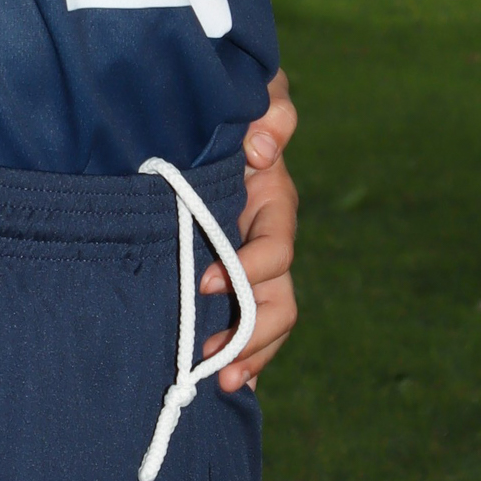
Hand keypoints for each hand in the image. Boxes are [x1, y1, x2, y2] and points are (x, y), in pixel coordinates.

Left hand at [203, 67, 298, 392]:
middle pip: (280, 300)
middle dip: (254, 335)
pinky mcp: (234, 275)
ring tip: (221, 382)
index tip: (201, 282)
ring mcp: (253, 261)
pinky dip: (243, 355)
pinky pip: (250, 322)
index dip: (247, 270)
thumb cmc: (236, 106)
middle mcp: (269, 238)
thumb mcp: (256, 96)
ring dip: (251, 354)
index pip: (276, 249)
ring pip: (270, 320)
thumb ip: (270, 111)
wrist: (209, 116)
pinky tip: (224, 384)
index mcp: (273, 202)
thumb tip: (264, 147)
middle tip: (215, 357)